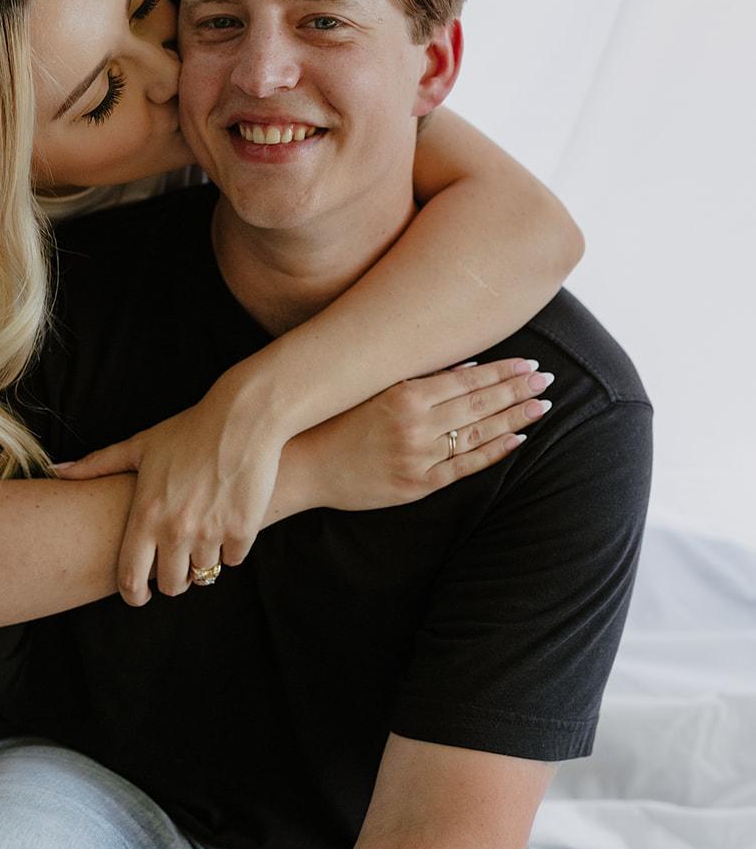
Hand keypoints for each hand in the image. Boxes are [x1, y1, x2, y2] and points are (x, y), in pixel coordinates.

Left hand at [52, 381, 286, 606]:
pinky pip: (234, 558)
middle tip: (175, 564)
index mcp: (146, 515)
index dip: (132, 594)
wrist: (242, 418)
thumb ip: (96, 465)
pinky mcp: (242, 530)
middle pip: (172, 586)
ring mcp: (210, 533)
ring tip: (202, 536)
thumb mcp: (140, 446)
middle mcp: (176, 530)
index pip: (130, 579)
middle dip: (173, 580)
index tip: (138, 596)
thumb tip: (56, 470)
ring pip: (204, 574)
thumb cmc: (188, 430)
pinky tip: (227, 522)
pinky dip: (231, 547)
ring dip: (202, 560)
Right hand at [293, 357, 552, 510]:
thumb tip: (464, 366)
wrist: (302, 465)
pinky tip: (517, 440)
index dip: (501, 372)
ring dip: (514, 417)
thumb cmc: (332, 420)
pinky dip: (494, 452)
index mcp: (404, 395)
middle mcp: (416, 424)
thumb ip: (416, 379)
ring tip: (541, 404)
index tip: (527, 363)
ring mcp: (419, 456)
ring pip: (478, 434)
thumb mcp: (371, 389)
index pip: (466, 380)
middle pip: (479, 404)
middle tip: (545, 379)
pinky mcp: (417, 484)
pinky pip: (464, 467)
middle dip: (516, 390)